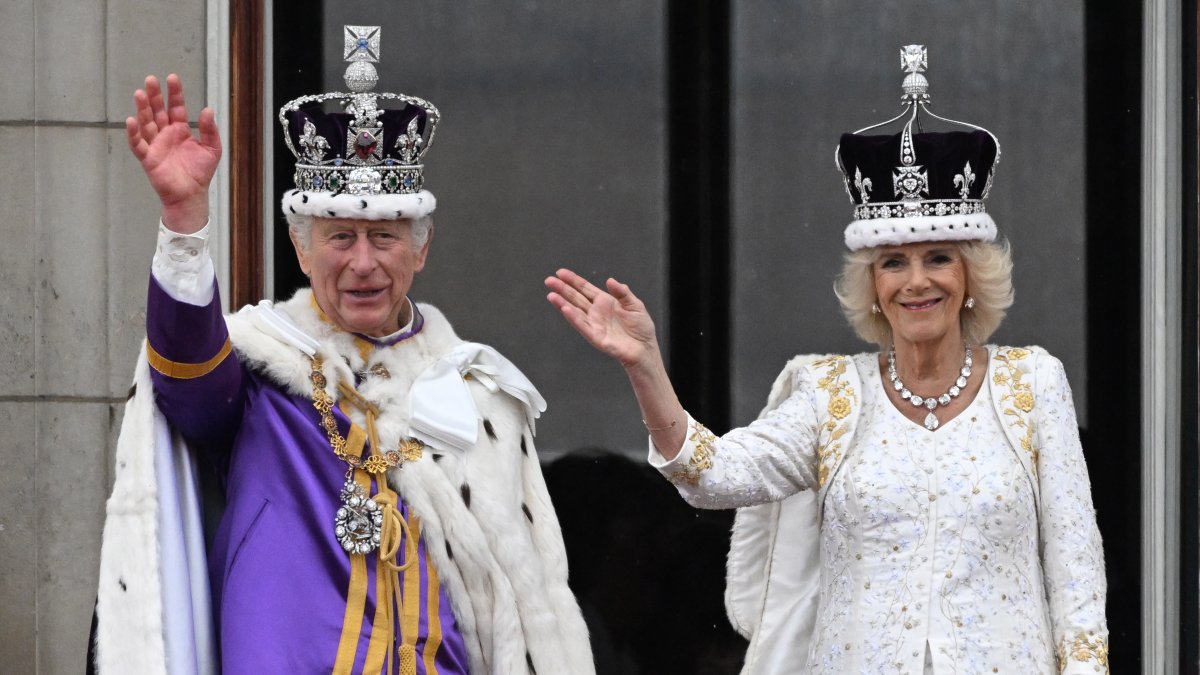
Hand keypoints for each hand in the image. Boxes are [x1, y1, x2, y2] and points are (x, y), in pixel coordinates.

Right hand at [125, 74, 221, 233]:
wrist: (192, 195)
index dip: (174, 93)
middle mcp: (165, 134)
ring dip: (142, 109)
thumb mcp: (212, 148)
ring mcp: (155, 145)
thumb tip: (208, 110)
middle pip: (157, 111)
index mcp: (180, 130)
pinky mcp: (148, 158)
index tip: (172, 78)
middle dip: (154, 96)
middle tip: (151, 79)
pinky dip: (133, 133)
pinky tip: (131, 120)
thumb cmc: (200, 173)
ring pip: (146, 123)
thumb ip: (210, 130)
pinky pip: (138, 144)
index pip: (175, 107)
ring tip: (140, 93)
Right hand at [545, 268, 660, 369]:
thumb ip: (622, 292)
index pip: (585, 288)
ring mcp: (594, 324)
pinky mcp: (595, 336)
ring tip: (551, 295)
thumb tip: (610, 280)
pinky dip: (573, 317)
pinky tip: (565, 309)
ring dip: (562, 303)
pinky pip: (582, 326)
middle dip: (562, 289)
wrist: (645, 348)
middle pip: (575, 297)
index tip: (560, 272)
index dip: (573, 280)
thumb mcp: (635, 305)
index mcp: (605, 301)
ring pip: (574, 311)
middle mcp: (596, 312)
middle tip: (549, 280)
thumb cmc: (641, 328)